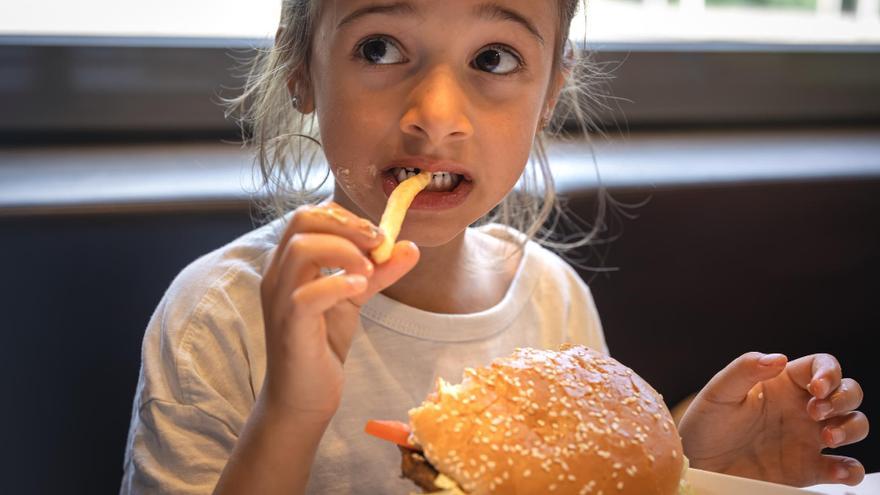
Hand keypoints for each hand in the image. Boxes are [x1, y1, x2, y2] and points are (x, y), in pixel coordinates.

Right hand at [258, 201, 419, 422]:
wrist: (303, 397)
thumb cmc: (321, 343)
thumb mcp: (354, 298)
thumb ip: (378, 272)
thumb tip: (410, 247)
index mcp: (288, 262)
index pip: (310, 215)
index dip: (347, 217)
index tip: (377, 236)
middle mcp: (278, 274)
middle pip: (303, 221)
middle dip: (347, 224)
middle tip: (378, 244)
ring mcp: (280, 299)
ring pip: (302, 250)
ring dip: (344, 251)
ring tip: (369, 271)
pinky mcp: (290, 326)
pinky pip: (307, 295)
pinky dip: (338, 284)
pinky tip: (360, 288)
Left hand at [678, 352, 868, 486]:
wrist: (698, 464)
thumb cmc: (705, 424)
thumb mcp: (718, 393)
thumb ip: (744, 370)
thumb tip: (778, 357)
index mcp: (782, 384)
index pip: (821, 366)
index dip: (828, 372)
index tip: (817, 388)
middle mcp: (801, 408)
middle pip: (847, 393)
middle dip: (843, 398)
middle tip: (816, 413)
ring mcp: (808, 438)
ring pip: (854, 425)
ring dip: (852, 428)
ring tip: (827, 437)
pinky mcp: (809, 469)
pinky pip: (846, 468)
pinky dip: (850, 470)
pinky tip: (835, 470)